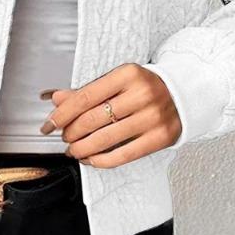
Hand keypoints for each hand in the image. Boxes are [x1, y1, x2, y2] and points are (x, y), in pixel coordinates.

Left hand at [40, 63, 181, 167]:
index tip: (49, 123)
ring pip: (105, 139)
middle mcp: (142, 94)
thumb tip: (56, 99)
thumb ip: (87, 90)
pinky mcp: (160, 138)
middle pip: (92, 119)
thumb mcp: (117, 80)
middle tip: (63, 136)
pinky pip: (123, 155)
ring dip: (82, 148)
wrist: (184, 94)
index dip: (62, 113)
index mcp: (128, 74)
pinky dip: (101, 160)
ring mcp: (152, 117)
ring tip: (73, 149)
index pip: (85, 97)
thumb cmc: (145, 87)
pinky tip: (91, 158)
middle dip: (71, 132)